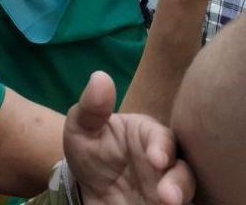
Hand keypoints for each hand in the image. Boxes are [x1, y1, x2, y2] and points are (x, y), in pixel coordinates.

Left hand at [65, 72, 193, 203]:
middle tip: (168, 197)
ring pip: (186, 194)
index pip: (163, 138)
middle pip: (184, 171)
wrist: (87, 188)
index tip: (156, 159)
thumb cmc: (91, 148)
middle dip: (179, 183)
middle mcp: (166, 164)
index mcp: (149, 135)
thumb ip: (92, 107)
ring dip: (180, 198)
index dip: (162, 148)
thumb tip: (100, 77)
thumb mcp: (83, 127)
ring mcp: (166, 189)